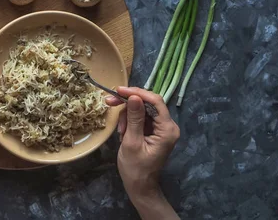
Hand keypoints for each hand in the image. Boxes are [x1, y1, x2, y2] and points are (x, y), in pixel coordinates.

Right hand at [106, 87, 179, 218]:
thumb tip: (134, 96)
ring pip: (142, 109)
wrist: (139, 186)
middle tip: (109, 101)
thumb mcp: (132, 142)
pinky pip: (140, 117)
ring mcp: (161, 128)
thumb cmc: (135, 168)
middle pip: (148, 103)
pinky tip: (123, 132)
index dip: (137, 93)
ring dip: (127, 114)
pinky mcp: (154, 130)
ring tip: (120, 131)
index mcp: (167, 129)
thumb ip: (134, 118)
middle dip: (128, 102)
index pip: (155, 102)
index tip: (118, 90)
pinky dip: (129, 121)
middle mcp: (168, 126)